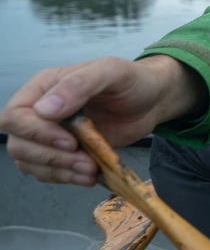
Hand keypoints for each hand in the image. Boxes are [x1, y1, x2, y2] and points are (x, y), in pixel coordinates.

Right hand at [0, 55, 203, 186]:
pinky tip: (89, 176)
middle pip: (19, 144)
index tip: (70, 141)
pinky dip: (65, 178)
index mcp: (44, 87)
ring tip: (90, 170)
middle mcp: (40, 111)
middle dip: (50, 158)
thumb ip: (79, 84)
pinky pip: (49, 172)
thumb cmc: (133, 81)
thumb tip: (44, 109)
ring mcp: (51, 134)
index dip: (36, 133)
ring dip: (58, 172)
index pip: (15, 116)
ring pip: (30, 162)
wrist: (152, 100)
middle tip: (85, 161)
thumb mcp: (111, 71)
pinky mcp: (66, 152)